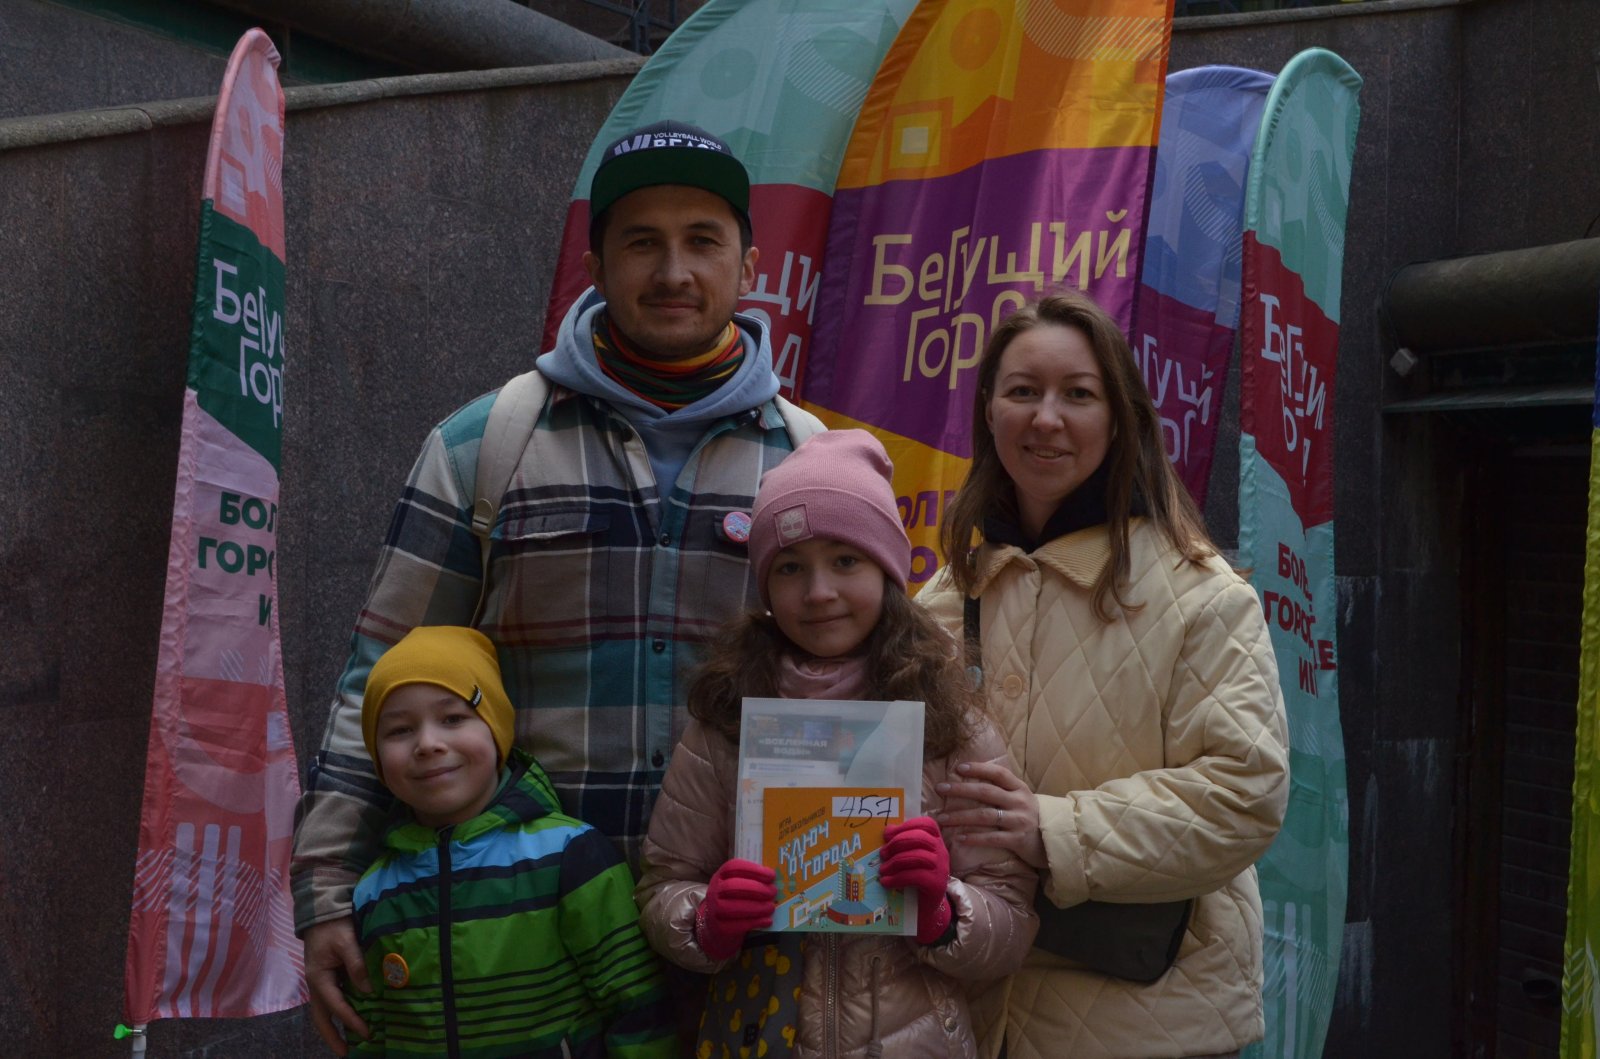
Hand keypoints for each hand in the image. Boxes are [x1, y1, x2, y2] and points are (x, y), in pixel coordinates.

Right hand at [302, 917, 370, 1055]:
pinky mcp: (327, 978)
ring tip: (348, 1043)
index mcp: (319, 978)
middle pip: (321, 1018)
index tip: (367, 1033)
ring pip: (324, 1012)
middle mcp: (316, 984)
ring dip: (334, 1028)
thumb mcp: (346, 942)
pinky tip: (351, 1018)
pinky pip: (331, 1001)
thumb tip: (368, 991)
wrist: (322, 912)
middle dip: (332, 1037)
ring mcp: (320, 982)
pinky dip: (339, 1013)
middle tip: (346, 1053)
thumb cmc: (334, 926)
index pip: (336, 1006)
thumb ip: (357, 965)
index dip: (351, 1021)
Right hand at [697, 859, 775, 960]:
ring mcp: (714, 910)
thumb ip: (753, 881)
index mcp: (721, 876)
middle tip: (773, 892)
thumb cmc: (734, 902)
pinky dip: (754, 922)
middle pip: (733, 886)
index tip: (771, 875)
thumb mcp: (738, 887)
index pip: (733, 867)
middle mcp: (714, 891)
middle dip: (756, 889)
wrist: (717, 927)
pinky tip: (767, 921)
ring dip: (757, 907)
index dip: (753, 869)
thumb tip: (776, 881)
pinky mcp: (719, 928)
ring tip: (771, 907)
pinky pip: (736, 925)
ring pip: (733, 907)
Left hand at [880, 816, 952, 943]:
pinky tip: (886, 882)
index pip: (927, 824)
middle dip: (897, 844)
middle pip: (919, 838)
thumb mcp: (909, 859)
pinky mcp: (937, 884)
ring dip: (895, 862)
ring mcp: (941, 868)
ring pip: (917, 856)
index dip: (906, 826)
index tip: (888, 834)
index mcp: (935, 841)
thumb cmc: (914, 880)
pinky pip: (916, 876)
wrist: (925, 908)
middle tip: (882, 854)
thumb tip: (887, 831)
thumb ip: (902, 845)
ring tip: (882, 870)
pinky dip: (897, 878)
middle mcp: (942, 852)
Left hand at [935, 760, 1046, 868]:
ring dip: (960, 816)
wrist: (1053, 841)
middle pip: (986, 792)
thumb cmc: (1029, 816)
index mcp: (1019, 788)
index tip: (958, 767)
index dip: (978, 768)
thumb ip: (1001, 789)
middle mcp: (1019, 802)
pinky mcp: (1017, 840)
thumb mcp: (1020, 798)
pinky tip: (959, 838)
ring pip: (984, 815)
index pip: (998, 773)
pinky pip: (991, 838)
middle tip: (940, 788)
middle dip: (960, 789)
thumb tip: (969, 778)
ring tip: (941, 818)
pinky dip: (974, 838)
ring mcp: (1018, 821)